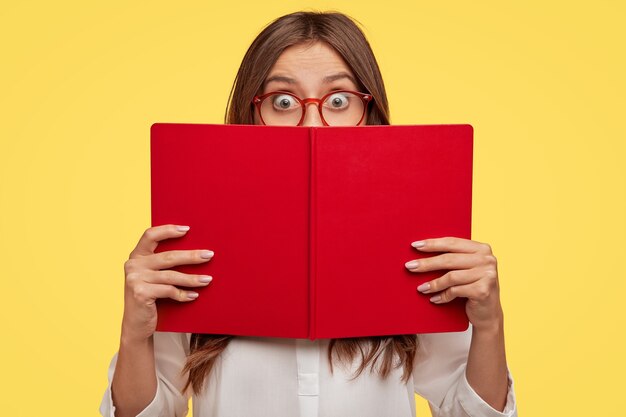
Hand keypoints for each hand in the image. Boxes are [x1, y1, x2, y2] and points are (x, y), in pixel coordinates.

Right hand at [121, 224, 214, 343]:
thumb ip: (162, 264)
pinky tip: (194, 295)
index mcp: (136, 256)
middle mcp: (133, 265)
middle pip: (168, 257)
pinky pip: (169, 291)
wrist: (136, 325)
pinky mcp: (140, 293)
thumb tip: (194, 252)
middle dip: (191, 256)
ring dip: (192, 278)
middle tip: (209, 255)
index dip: (168, 230)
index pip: (150, 235)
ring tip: (207, 279)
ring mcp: (135, 279)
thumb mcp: (152, 277)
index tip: (187, 229)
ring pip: (171, 276)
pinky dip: (183, 294)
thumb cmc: (149, 297)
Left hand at [405, 237, 502, 330]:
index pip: (452, 242)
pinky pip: (455, 291)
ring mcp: (487, 275)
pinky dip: (442, 296)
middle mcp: (487, 259)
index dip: (432, 244)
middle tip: (410, 266)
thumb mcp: (467, 269)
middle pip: (449, 259)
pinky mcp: (483, 290)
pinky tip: (434, 299)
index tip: (415, 245)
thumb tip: (422, 250)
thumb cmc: (473, 288)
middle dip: (426, 263)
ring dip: (433, 283)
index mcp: (482, 248)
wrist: (489, 315)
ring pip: (451, 276)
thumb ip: (454, 258)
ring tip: (420, 288)